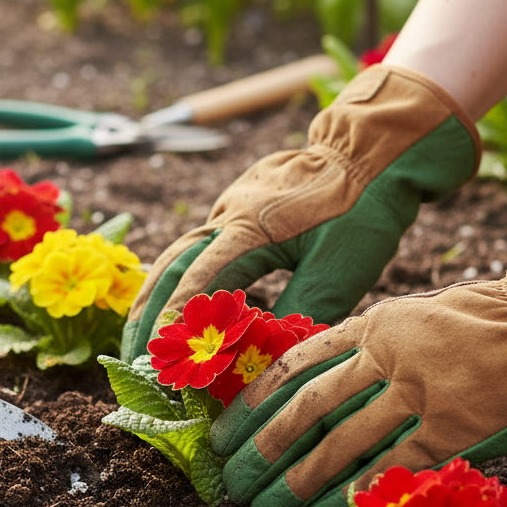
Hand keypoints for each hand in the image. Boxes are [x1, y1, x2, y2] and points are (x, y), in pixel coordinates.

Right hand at [121, 64, 480, 359]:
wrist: (375, 147)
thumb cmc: (364, 206)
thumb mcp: (339, 267)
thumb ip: (301, 311)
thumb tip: (272, 358)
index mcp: (249, 227)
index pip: (198, 280)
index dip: (174, 321)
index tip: (156, 357)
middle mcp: (228, 213)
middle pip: (170, 264)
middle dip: (147, 312)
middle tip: (131, 354)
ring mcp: (231, 205)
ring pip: (179, 252)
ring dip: (157, 294)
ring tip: (142, 334)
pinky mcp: (240, 205)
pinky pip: (199, 243)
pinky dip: (182, 275)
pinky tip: (181, 299)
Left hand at [215, 186, 506, 506]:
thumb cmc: (467, 324)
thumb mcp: (402, 319)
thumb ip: (358, 350)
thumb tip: (303, 391)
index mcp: (369, 326)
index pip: (295, 366)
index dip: (253, 402)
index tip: (224, 433)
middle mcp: (386, 356)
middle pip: (310, 407)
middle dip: (266, 447)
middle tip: (234, 480)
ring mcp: (419, 391)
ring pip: (345, 440)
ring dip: (303, 477)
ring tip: (270, 506)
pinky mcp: (452, 426)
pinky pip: (397, 464)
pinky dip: (363, 490)